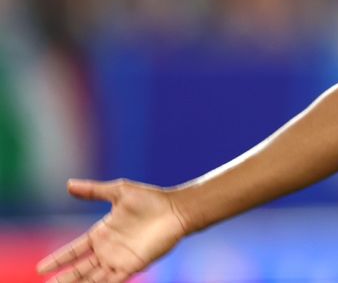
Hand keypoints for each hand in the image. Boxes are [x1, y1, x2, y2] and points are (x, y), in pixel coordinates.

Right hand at [37, 179, 187, 282]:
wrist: (176, 210)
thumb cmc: (150, 199)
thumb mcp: (119, 192)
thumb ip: (93, 191)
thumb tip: (68, 184)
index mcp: (101, 233)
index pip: (74, 250)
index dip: (58, 260)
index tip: (41, 268)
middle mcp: (108, 250)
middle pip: (80, 269)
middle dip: (64, 279)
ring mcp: (119, 259)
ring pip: (92, 278)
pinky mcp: (132, 265)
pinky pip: (112, 280)